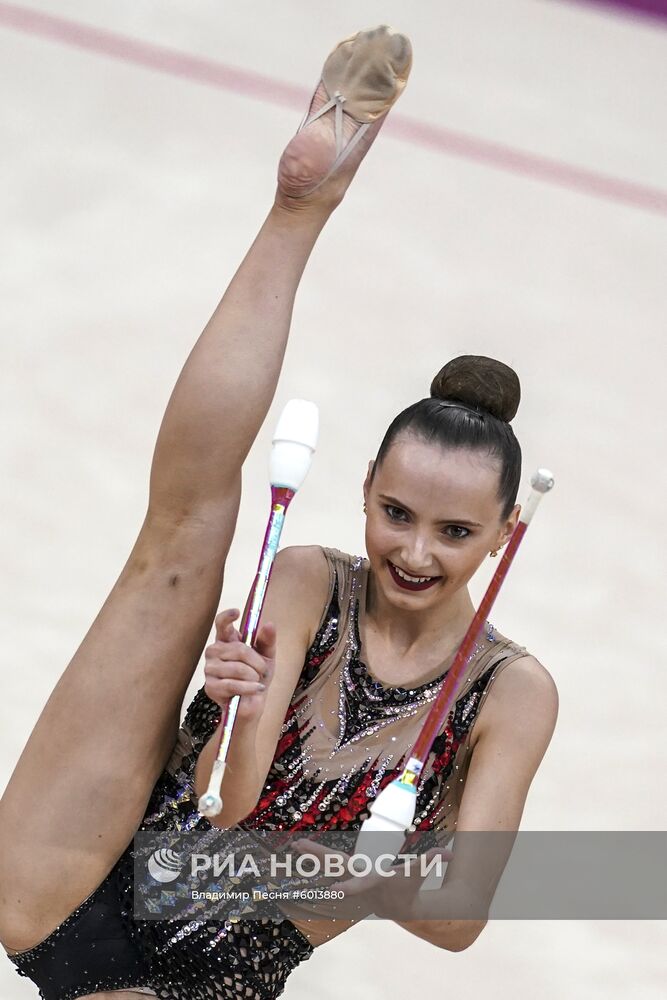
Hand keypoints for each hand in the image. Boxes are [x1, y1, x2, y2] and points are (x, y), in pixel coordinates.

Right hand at [204, 609, 275, 723]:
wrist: (252, 703)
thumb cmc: (257, 677)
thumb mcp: (267, 656)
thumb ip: (268, 640)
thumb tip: (269, 624)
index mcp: (227, 640)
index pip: (221, 624)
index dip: (227, 617)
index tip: (236, 612)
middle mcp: (214, 652)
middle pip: (238, 649)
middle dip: (256, 661)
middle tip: (262, 670)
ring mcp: (210, 669)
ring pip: (237, 668)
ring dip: (253, 677)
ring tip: (256, 682)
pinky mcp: (210, 687)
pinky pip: (232, 684)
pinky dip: (248, 688)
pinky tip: (255, 689)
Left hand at [286, 838, 453, 922]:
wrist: (399, 906)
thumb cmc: (409, 887)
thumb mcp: (420, 873)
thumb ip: (432, 861)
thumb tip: (449, 854)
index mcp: (374, 880)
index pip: (360, 884)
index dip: (348, 886)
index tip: (334, 888)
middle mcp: (358, 879)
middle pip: (336, 867)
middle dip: (319, 858)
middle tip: (300, 847)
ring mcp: (352, 876)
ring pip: (329, 864)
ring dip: (313, 855)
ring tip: (295, 845)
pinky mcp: (349, 873)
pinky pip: (331, 864)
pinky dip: (317, 858)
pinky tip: (302, 850)